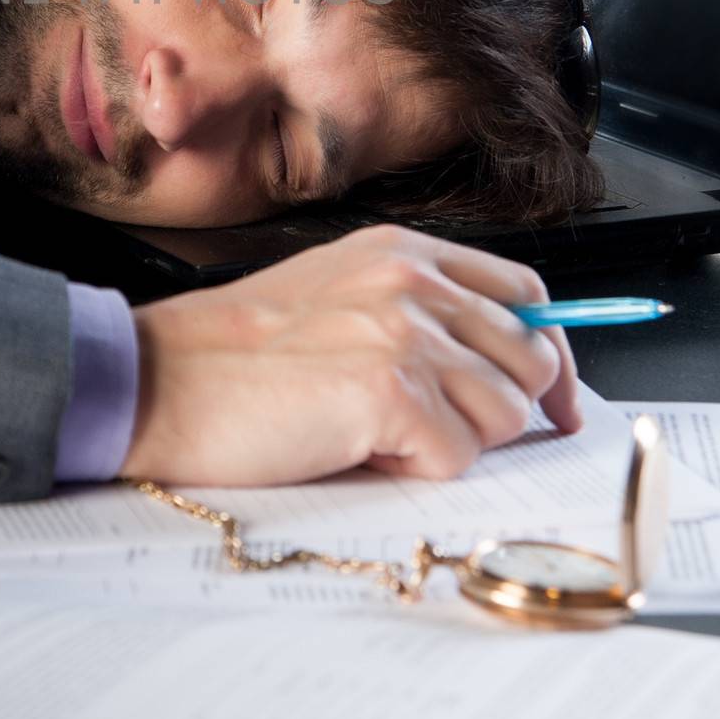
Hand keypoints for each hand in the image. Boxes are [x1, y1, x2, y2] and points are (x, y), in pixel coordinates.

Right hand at [118, 224, 581, 486]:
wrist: (160, 377)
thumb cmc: (234, 352)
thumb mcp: (336, 294)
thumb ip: (415, 309)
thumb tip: (497, 365)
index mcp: (401, 250)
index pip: (525, 290)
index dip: (553, 351)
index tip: (559, 398)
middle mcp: (412, 279)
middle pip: (531, 355)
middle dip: (502, 411)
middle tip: (438, 433)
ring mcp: (404, 330)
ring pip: (503, 414)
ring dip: (449, 442)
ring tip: (375, 431)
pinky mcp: (389, 390)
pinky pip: (455, 456)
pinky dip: (412, 468)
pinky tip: (355, 445)